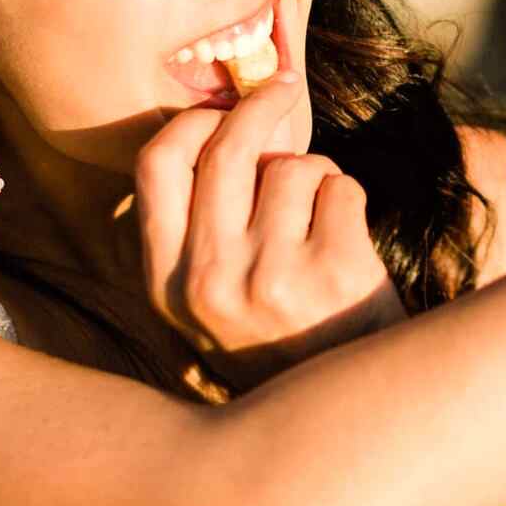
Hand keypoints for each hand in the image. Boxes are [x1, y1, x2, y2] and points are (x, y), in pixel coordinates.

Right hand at [133, 73, 408, 391]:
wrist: (347, 415)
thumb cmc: (279, 337)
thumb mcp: (209, 301)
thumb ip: (198, 226)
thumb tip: (217, 117)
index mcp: (167, 283)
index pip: (155, 166)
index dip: (190, 121)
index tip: (221, 108)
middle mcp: (209, 280)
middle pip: (227, 147)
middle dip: (261, 104)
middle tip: (285, 90)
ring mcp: (270, 277)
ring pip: (293, 166)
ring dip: (316, 176)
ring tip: (320, 224)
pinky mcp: (332, 271)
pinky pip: (340, 187)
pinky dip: (349, 199)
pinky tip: (347, 244)